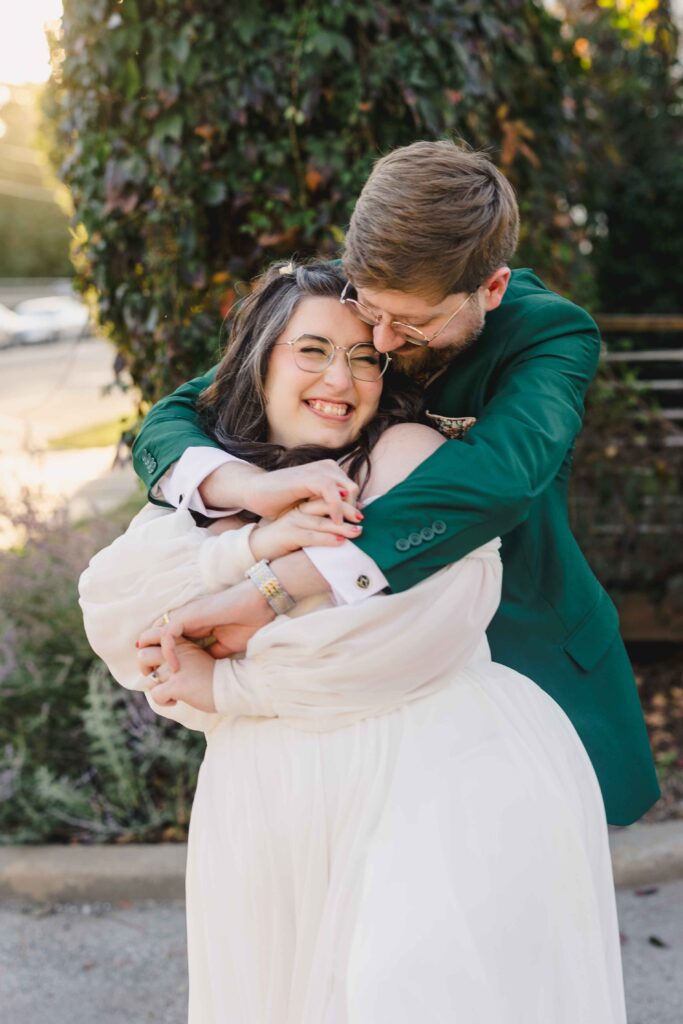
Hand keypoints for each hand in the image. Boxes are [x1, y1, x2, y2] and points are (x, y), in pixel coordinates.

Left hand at [137, 580, 274, 670]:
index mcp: (193, 626)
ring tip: (156, 676)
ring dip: (152, 656)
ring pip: (154, 636)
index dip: (161, 659)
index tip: (162, 679)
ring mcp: (184, 617)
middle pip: (153, 639)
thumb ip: (210, 654)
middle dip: (148, 658)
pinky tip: (176, 668)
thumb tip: (199, 670)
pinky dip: (168, 652)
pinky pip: (168, 635)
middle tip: (152, 678)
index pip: (167, 643)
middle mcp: (184, 621)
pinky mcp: (187, 616)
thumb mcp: (225, 646)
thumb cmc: (247, 624)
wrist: (258, 607)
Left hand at [138, 640, 215, 712]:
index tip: (154, 662)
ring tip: (166, 690)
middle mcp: (177, 651)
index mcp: (181, 642)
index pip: (152, 636)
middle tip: (156, 677)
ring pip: (146, 673)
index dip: (148, 649)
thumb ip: (180, 654)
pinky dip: (163, 701)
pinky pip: (155, 694)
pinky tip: (176, 701)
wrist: (232, 687)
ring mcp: (176, 666)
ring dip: (152, 684)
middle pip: (142, 653)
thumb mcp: (197, 656)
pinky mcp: (177, 683)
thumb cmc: (215, 676)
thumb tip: (158, 664)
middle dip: (144, 667)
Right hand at [247, 461, 358, 522]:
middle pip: (351, 487)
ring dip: (348, 511)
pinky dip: (336, 510)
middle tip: (355, 525)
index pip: (350, 486)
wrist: (254, 492)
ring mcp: (314, 473)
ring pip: (345, 491)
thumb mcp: (307, 502)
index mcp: (324, 470)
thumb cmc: (279, 501)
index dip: (353, 505)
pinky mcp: (306, 480)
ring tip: (350, 528)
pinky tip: (336, 525)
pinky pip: (330, 494)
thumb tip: (349, 515)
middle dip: (353, 508)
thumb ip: (326, 504)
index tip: (353, 521)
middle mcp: (322, 468)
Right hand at [250, 498, 362, 561]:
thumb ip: (319, 518)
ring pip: (321, 520)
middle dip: (347, 510)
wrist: (256, 544)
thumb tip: (343, 524)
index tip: (361, 510)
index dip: (345, 502)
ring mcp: (293, 521)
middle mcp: (299, 509)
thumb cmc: (282, 536)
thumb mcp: (302, 522)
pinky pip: (311, 535)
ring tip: (358, 531)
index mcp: (303, 504)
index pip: (328, 496)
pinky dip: (326, 538)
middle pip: (327, 504)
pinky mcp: (288, 534)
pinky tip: (340, 542)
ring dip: (342, 525)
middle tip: (362, 518)